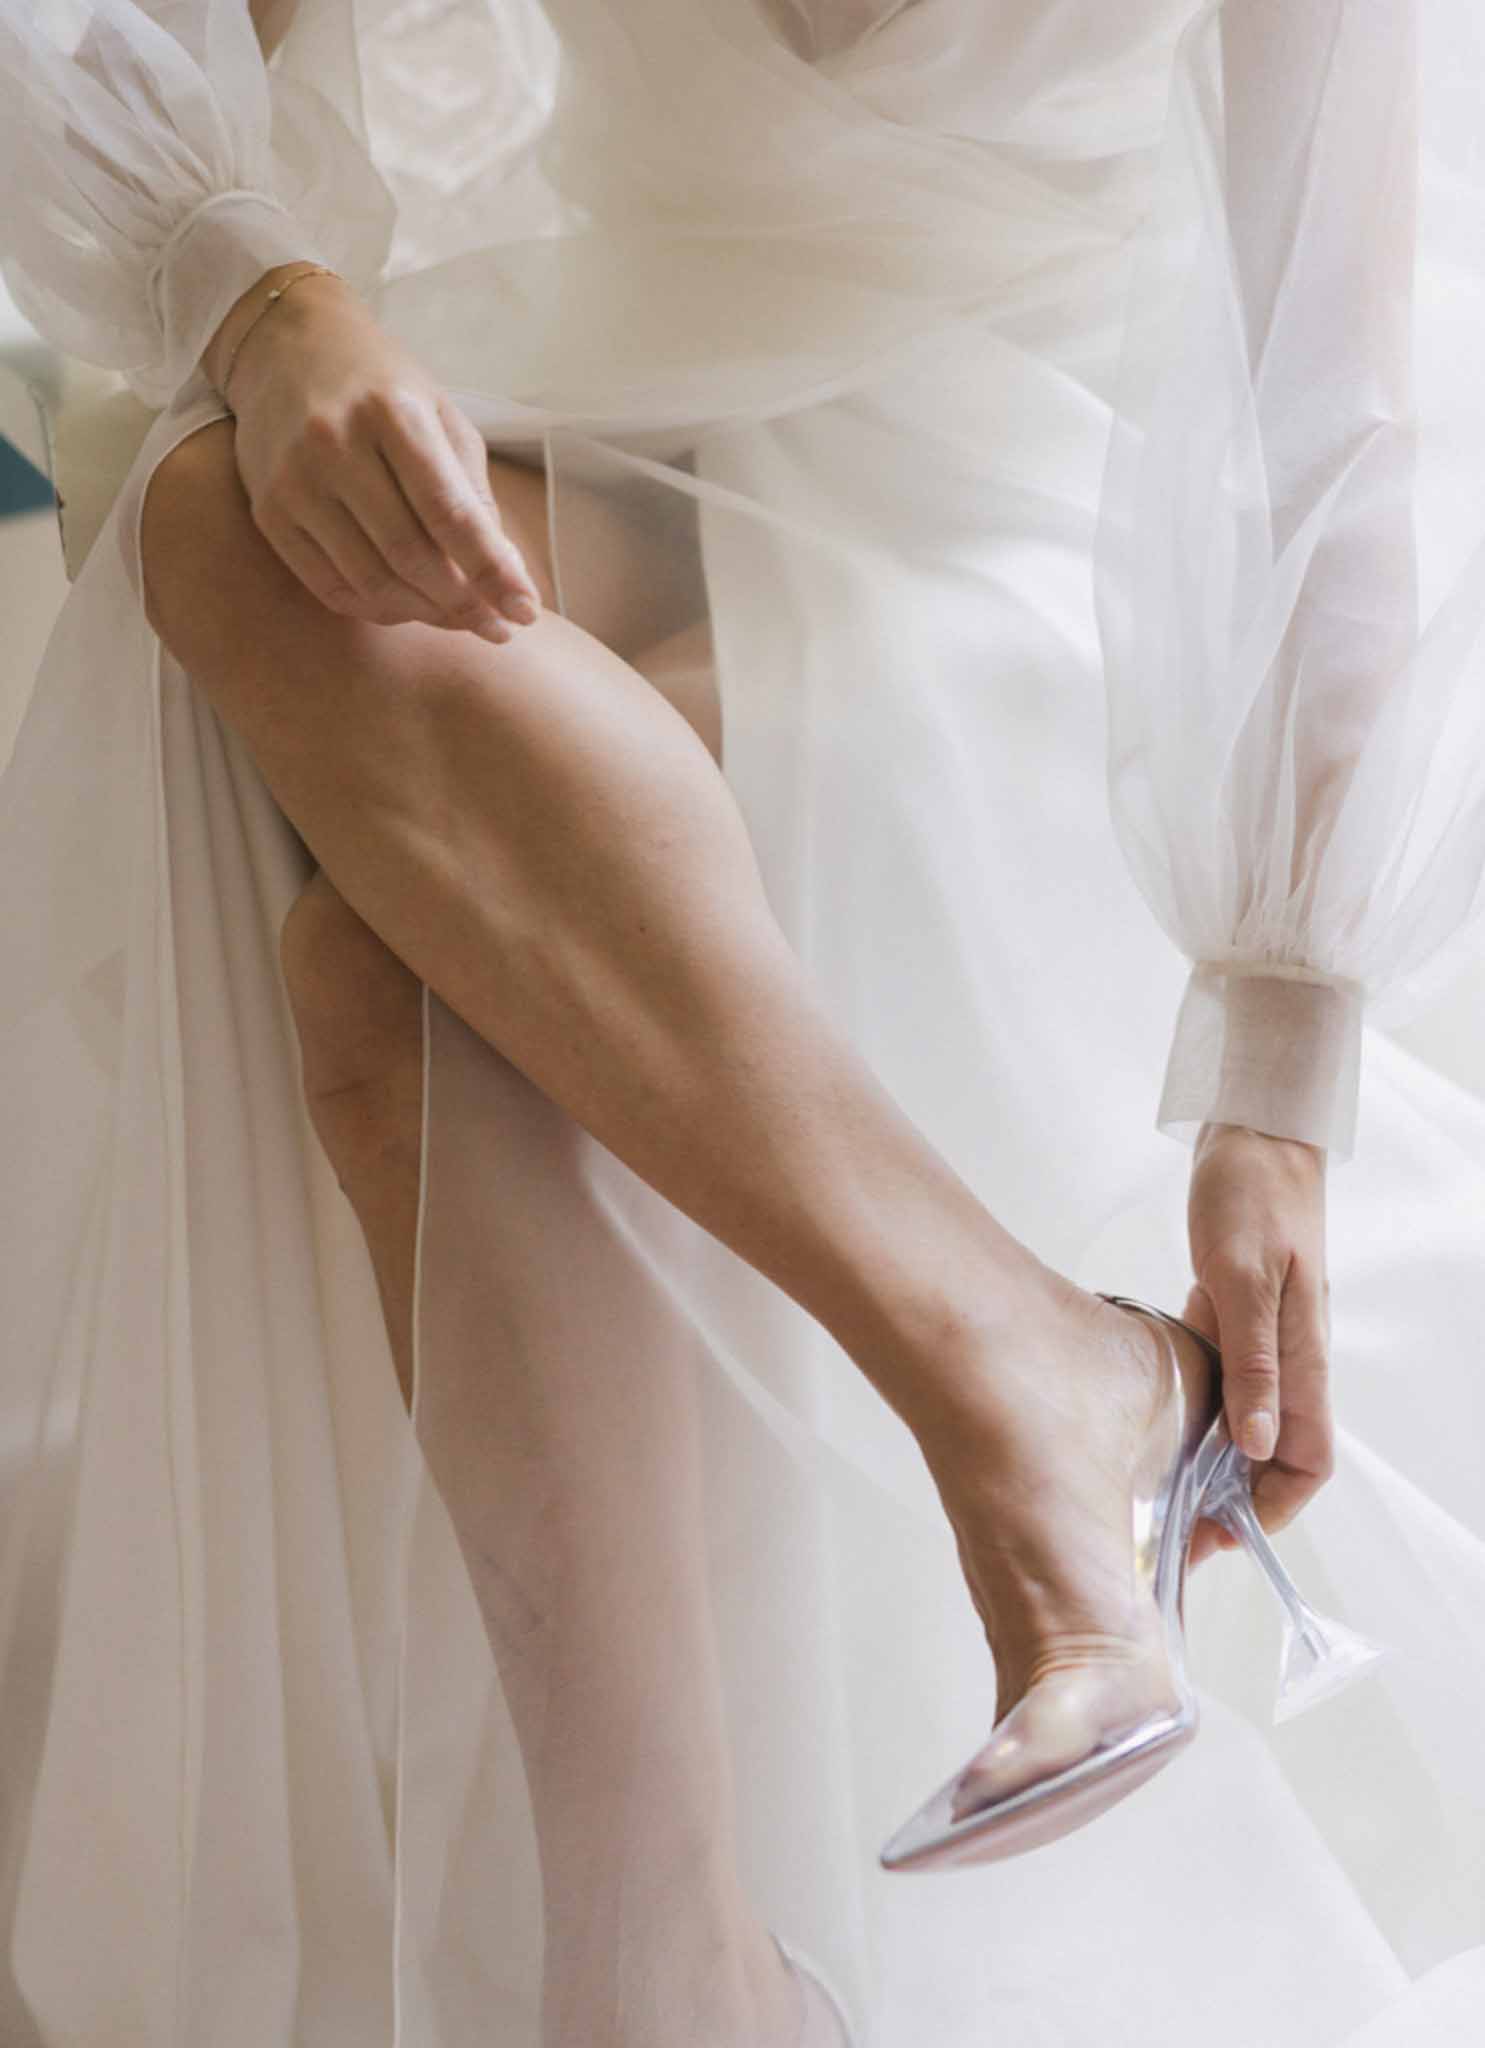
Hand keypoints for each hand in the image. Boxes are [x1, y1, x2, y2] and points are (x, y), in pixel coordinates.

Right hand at [203, 266, 540, 645]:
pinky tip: (408, 608)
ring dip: (424, 614)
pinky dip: (377, 609)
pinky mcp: (269, 512)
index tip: (525, 612)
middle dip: (462, 603)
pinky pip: (329, 586)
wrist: (284, 348)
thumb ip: (473, 493)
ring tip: (458, 618)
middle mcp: (335, 444)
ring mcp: (294, 481)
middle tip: (497, 627)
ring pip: (370, 580)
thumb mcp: (441, 417)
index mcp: (392, 412)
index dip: (491, 571)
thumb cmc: (383, 387)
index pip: (449, 513)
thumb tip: (505, 579)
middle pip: (410, 555)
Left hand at [1179, 1121, 1333, 1566]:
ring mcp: (1261, 1336)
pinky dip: (1191, 1406)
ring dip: (1206, 1457)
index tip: (1216, 1534)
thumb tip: (1256, 1446)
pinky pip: (1218, 1379)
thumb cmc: (1256, 1196)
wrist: (1254, 1134)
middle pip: (1271, 1454)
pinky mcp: (1232, 1312)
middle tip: (1168, 1523)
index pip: (1306, 1463)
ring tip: (1151, 1484)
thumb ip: (1253, 1363)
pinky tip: (1146, 1413)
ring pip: (1242, 1421)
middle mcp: (1288, 1358)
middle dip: (1230, 1498)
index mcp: (1304, 1358)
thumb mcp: (1246, 1279)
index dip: (1269, 1510)